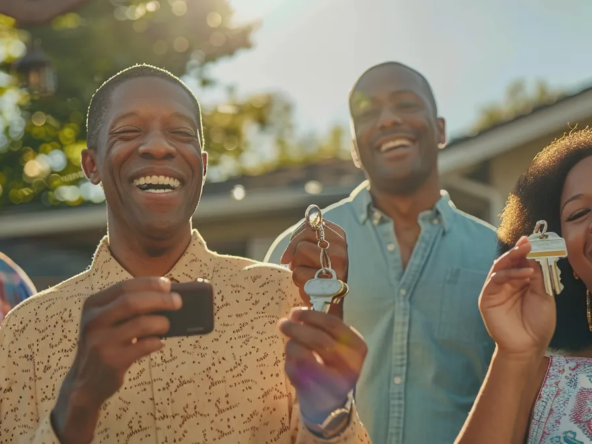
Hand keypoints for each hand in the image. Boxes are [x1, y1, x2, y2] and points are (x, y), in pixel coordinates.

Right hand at [51, 277, 181, 443]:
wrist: (85, 382)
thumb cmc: (104, 343)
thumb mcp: (106, 321)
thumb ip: (126, 307)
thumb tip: (164, 295)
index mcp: (93, 305)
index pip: (124, 287)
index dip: (148, 283)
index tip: (168, 284)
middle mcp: (94, 321)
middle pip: (132, 302)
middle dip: (160, 300)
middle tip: (178, 302)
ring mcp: (101, 342)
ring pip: (140, 324)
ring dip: (161, 322)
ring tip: (167, 325)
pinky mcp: (111, 361)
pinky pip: (143, 346)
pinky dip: (156, 342)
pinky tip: (159, 343)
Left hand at [279, 308, 366, 422]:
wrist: (329, 403)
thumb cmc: (333, 365)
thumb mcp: (337, 345)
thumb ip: (321, 328)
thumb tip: (295, 314)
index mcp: (357, 347)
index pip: (332, 324)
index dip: (311, 315)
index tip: (295, 312)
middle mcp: (349, 365)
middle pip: (317, 338)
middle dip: (295, 328)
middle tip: (282, 323)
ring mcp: (331, 381)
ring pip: (302, 353)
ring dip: (290, 345)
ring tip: (290, 345)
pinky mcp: (313, 392)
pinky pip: (292, 368)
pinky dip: (288, 361)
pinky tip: (293, 362)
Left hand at [281, 219, 347, 312]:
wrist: (328, 299)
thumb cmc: (318, 271)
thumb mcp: (315, 248)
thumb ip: (304, 238)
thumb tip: (286, 257)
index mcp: (338, 235)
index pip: (310, 224)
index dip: (297, 237)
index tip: (298, 248)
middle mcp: (340, 248)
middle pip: (301, 242)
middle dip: (295, 254)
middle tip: (302, 264)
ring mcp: (335, 265)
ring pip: (299, 254)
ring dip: (297, 267)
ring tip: (308, 274)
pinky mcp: (326, 281)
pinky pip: (297, 273)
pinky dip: (299, 281)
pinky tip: (309, 285)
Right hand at [479, 236, 554, 359]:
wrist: (528, 346)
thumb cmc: (538, 324)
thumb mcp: (544, 296)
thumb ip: (538, 276)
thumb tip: (535, 255)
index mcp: (521, 282)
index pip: (521, 262)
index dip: (526, 251)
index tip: (533, 240)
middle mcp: (507, 284)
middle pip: (509, 262)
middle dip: (518, 250)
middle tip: (527, 241)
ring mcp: (496, 290)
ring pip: (500, 267)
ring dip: (512, 258)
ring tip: (526, 252)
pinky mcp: (487, 297)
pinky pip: (495, 280)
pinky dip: (509, 273)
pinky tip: (526, 273)